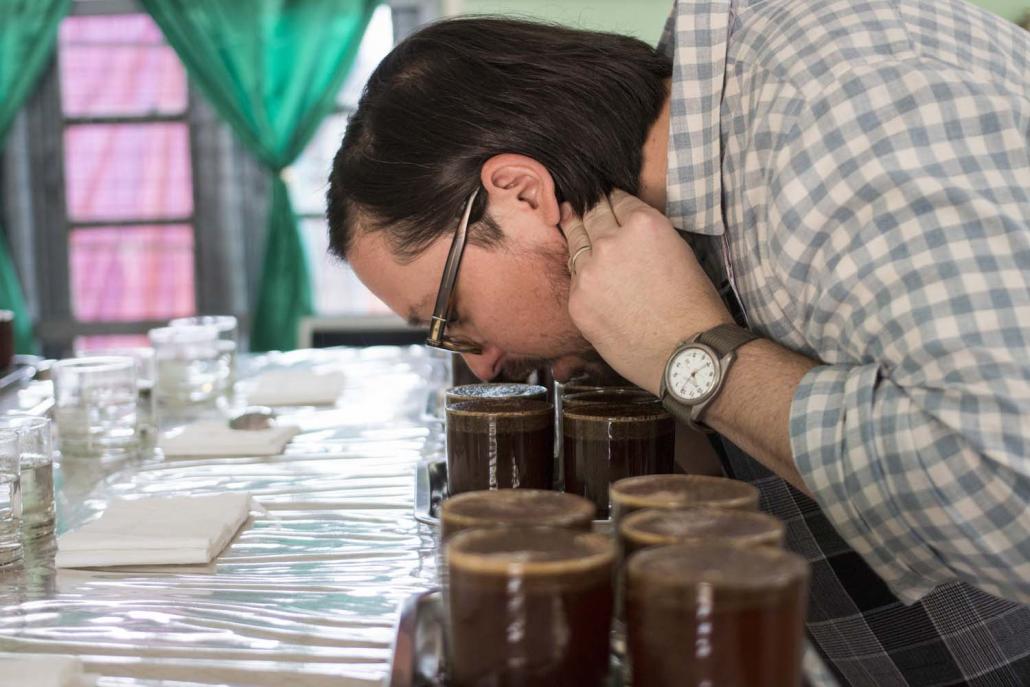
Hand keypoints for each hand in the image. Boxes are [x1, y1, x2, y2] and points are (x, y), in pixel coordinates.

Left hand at [560, 189, 733, 394]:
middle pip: (591, 215)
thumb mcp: (679, 252)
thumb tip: (629, 233)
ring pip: (576, 243)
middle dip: (589, 209)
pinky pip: (574, 277)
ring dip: (576, 234)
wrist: (685, 354)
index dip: (612, 198)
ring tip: (569, 222)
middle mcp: (612, 241)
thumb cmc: (694, 308)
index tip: (606, 199)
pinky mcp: (578, 299)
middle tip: (581, 203)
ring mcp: (590, 271)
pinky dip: (580, 273)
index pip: (618, 200)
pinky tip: (585, 271)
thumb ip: (648, 236)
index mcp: (644, 224)